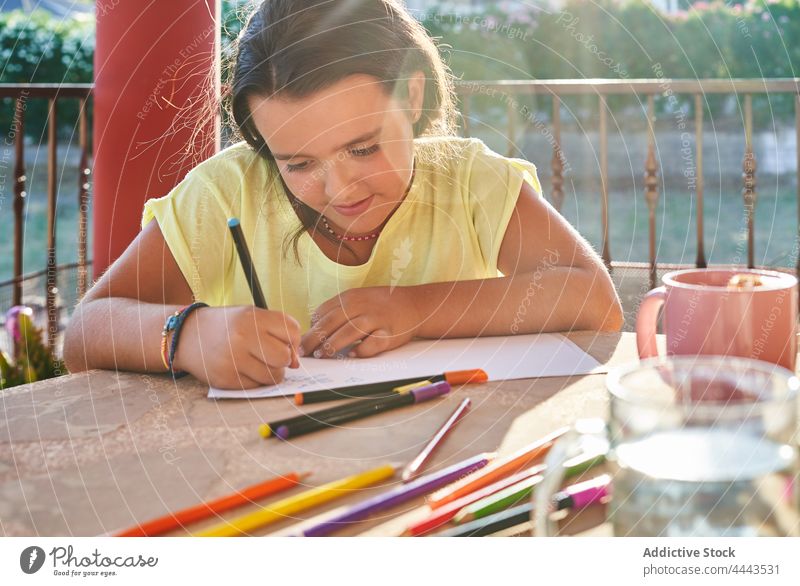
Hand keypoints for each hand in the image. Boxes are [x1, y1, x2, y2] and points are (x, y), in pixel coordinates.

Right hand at [174, 306, 300, 389]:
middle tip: (269, 356)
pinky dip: (255, 381)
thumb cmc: (229, 326)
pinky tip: (243, 370)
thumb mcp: (252, 316)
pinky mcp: (226, 379)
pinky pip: (256, 386)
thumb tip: (296, 363)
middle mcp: (243, 337)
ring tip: (257, 363)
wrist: (188, 335)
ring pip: (273, 376)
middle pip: (284, 357)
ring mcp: (233, 359)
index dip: (292, 340)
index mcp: (253, 317)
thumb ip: (278, 332)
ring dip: (270, 373)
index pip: (292, 331)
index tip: (282, 342)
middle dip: (282, 360)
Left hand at [301, 287, 420, 358]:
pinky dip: (361, 350)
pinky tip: (351, 355)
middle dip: (314, 339)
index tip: (302, 341)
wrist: (414, 304)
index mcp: (350, 297)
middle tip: (304, 352)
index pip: (323, 312)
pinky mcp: (389, 333)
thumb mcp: (358, 298)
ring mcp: (376, 319)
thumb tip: (314, 325)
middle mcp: (362, 306)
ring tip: (322, 355)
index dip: (311, 328)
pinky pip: (373, 343)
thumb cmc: (381, 304)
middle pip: (332, 323)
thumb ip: (338, 309)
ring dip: (332, 346)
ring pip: (349, 332)